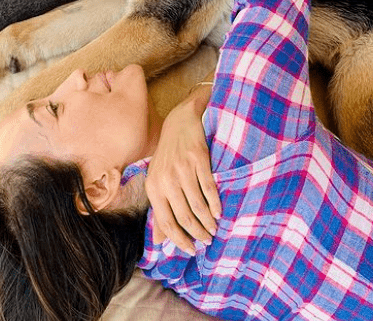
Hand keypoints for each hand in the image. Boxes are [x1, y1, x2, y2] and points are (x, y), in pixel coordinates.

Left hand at [145, 91, 220, 254]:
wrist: (180, 121)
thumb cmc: (169, 155)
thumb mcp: (158, 180)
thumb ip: (160, 208)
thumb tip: (159, 241)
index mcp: (153, 186)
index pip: (165, 222)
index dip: (179, 240)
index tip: (191, 251)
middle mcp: (166, 179)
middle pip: (182, 216)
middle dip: (196, 233)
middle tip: (207, 240)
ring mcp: (182, 169)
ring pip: (196, 205)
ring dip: (207, 221)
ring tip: (214, 229)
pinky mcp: (198, 159)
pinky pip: (208, 187)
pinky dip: (214, 203)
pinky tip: (218, 212)